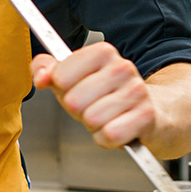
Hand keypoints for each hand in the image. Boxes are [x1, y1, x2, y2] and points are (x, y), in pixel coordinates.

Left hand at [31, 42, 154, 149]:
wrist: (149, 112)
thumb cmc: (106, 96)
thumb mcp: (72, 78)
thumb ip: (47, 69)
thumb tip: (40, 77)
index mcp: (103, 52)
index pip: (60, 76)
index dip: (63, 89)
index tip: (76, 89)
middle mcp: (122, 67)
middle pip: (74, 101)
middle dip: (79, 111)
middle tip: (93, 107)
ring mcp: (136, 91)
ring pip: (91, 119)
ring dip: (94, 126)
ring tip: (107, 118)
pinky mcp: (145, 116)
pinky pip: (109, 134)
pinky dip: (108, 139)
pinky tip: (117, 129)